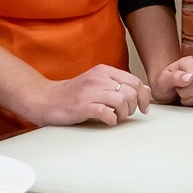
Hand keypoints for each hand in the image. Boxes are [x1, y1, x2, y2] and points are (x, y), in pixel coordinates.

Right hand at [33, 65, 151, 126]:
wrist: (46, 99)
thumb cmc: (75, 94)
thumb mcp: (99, 83)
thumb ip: (121, 85)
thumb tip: (146, 90)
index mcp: (104, 71)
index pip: (135, 81)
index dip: (143, 97)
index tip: (143, 108)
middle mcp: (98, 78)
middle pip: (131, 92)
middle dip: (133, 107)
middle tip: (125, 114)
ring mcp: (90, 92)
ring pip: (122, 102)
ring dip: (123, 114)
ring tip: (116, 117)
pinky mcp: (82, 106)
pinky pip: (107, 113)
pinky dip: (112, 120)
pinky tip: (108, 121)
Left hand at [151, 55, 192, 106]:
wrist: (168, 90)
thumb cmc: (164, 86)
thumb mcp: (162, 83)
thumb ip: (173, 78)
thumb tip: (189, 77)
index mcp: (190, 61)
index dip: (185, 92)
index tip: (177, 90)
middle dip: (190, 99)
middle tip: (181, 95)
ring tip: (189, 97)